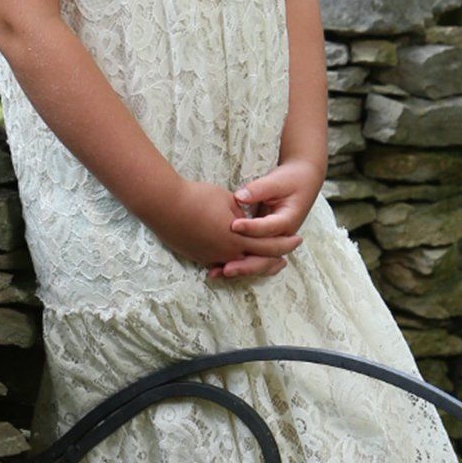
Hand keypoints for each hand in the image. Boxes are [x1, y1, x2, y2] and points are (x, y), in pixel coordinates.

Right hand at [153, 177, 303, 274]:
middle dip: (272, 261)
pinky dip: (228, 264)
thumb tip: (247, 220)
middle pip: (255, 260)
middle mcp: (226, 252)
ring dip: (249, 265)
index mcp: (238, 237)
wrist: (165, 205)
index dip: (284, 243)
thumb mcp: (228, 200)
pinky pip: (217, 264)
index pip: (269, 244)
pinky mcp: (196, 257)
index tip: (297, 240)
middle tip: (284, 262)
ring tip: (257, 265)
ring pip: (236, 265)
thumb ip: (242, 213)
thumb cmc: (198, 197)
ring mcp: (210, 257)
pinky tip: (232, 264)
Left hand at [207, 156, 322, 282]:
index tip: (233, 226)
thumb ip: (259, 189)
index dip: (251, 228)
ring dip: (239, 269)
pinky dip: (237, 264)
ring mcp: (274, 242)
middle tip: (224, 267)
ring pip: (259, 262)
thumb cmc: (290, 180)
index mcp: (288, 220)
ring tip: (217, 273)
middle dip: (245, 264)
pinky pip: (252, 258)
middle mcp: (282, 237)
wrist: (302, 182)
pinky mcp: (264, 242)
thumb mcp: (277, 181)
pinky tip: (217, 269)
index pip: (269, 228)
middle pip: (265, 256)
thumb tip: (239, 197)